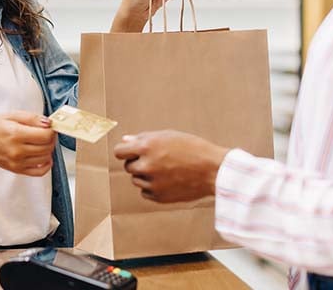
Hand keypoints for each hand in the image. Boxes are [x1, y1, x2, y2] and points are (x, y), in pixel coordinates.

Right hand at [0, 112, 56, 175]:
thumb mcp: (11, 115)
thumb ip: (31, 118)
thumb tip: (49, 123)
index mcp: (16, 134)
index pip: (46, 136)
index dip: (52, 130)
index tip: (49, 127)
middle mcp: (18, 151)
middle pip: (47, 147)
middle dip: (51, 139)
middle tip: (46, 133)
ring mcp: (18, 163)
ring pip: (46, 158)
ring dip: (48, 149)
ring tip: (41, 142)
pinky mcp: (18, 170)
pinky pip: (40, 172)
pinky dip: (46, 164)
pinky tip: (43, 156)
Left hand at [113, 130, 228, 202]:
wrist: (213, 170)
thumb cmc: (193, 149)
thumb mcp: (168, 136)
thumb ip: (144, 138)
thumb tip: (125, 140)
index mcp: (147, 147)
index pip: (119, 151)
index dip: (125, 150)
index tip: (131, 152)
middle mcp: (147, 165)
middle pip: (128, 167)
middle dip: (138, 163)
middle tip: (156, 160)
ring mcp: (153, 183)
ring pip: (136, 180)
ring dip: (145, 175)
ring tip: (165, 170)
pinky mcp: (159, 197)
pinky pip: (145, 192)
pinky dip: (152, 188)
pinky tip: (168, 180)